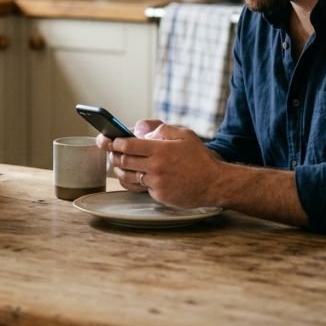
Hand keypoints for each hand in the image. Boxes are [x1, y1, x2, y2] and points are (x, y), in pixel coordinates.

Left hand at [99, 122, 221, 206]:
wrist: (215, 184)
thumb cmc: (200, 158)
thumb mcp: (184, 135)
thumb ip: (161, 129)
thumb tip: (140, 129)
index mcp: (160, 150)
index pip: (127, 145)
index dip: (115, 142)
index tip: (111, 140)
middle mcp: (155, 167)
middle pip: (123, 161)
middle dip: (113, 155)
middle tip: (110, 151)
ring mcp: (156, 183)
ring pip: (127, 177)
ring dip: (120, 170)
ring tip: (119, 164)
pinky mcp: (159, 196)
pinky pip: (141, 188)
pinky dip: (136, 182)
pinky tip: (134, 176)